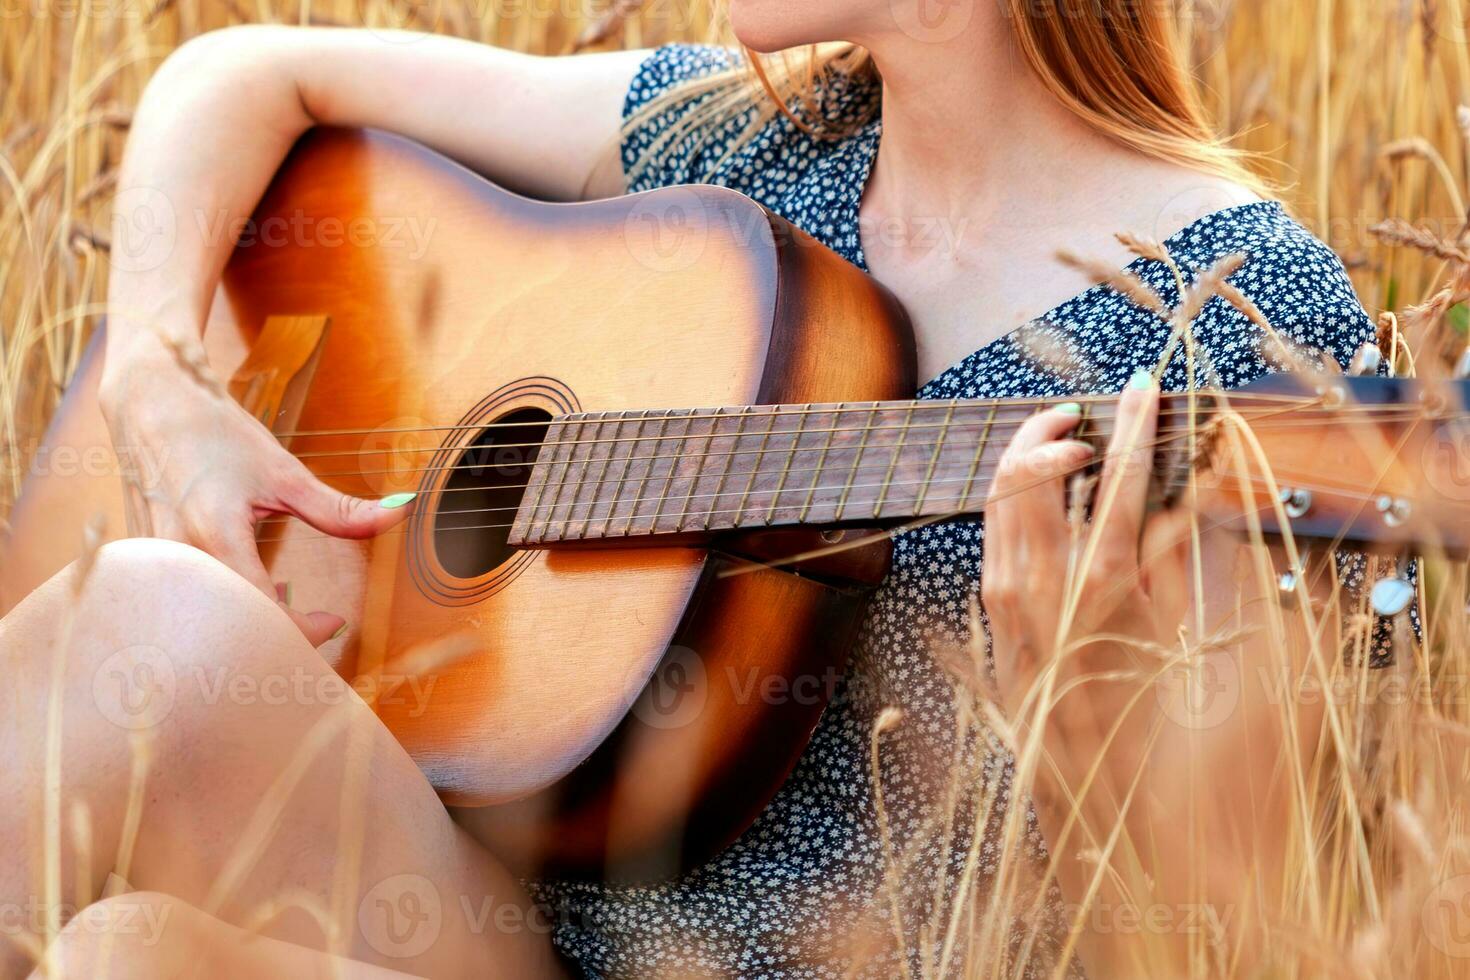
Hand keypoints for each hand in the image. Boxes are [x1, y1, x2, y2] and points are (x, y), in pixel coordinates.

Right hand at [99, 333, 412, 644]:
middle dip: (279, 640)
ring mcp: (154, 566)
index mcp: (214, 534)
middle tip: (314, 628)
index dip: (304, 630)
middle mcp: (177, 558)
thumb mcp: (283, 471)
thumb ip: (337, 509)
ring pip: (205, 625)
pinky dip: (220, 618)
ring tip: (285, 619)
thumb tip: (397, 514)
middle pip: (232, 630)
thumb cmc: (216, 434)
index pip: (262, 610)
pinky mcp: (144, 568)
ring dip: (249, 633)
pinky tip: (245, 607)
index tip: (334, 621)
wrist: (151, 407)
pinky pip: (184, 610)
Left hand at [982, 372, 1191, 740]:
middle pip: (1027, 468)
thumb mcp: (1191, 637)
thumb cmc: (1160, 726)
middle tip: (1083, 414)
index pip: (1116, 474)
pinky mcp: (991, 617)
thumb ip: (1184, 556)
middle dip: (1052, 427)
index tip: (1144, 388)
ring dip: (1026, 458)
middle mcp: (1040, 583)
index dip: (1133, 423)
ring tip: (1063, 447)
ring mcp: (1006, 598)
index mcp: (1101, 581)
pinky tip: (1045, 503)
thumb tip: (1186, 494)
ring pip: (999, 497)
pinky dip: (1014, 502)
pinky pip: (993, 537)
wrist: (1098, 801)